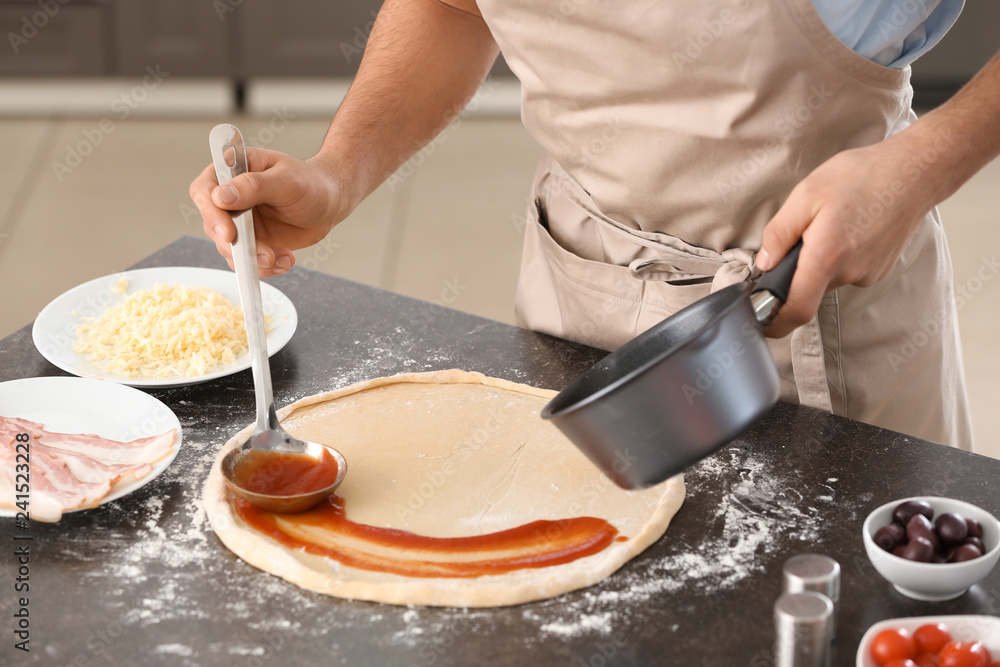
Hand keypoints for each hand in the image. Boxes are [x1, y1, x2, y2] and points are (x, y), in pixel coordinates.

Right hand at [189, 147, 346, 276]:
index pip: (205, 191)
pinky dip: (265, 267)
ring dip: (254, 259)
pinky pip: (246, 260)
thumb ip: (254, 186)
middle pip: (213, 226)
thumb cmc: (310, 183)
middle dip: (237, 245)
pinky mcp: (251, 241)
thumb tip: (220, 196)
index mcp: (232, 171)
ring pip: (229, 248)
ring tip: (282, 258)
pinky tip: (285, 260)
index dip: (212, 214)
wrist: (330, 202)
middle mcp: (230, 197)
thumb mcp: (286, 181)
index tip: (229, 233)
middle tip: (264, 254)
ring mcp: (239, 221)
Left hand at [756, 133, 940, 337]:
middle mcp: (850, 272)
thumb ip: (779, 233)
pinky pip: (848, 271)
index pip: (798, 309)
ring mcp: (869, 273)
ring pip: (829, 279)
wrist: (915, 172)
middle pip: (809, 290)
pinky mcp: (880, 269)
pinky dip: (840, 257)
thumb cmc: (861, 176)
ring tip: (831, 224)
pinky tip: (850, 227)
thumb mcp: (806, 194)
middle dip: (797, 271)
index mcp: (827, 256)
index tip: (762, 324)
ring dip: (820, 261)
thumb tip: (765, 263)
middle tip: (802, 235)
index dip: (776, 323)